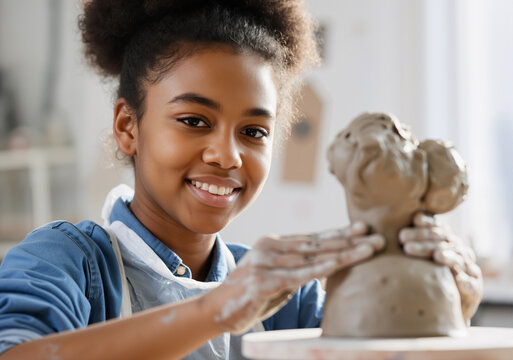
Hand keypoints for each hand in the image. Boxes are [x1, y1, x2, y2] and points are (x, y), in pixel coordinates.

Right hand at [206, 222, 383, 333]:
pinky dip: (320, 269)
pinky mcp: (263, 280)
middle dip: (349, 241)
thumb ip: (297, 268)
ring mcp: (266, 262)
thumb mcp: (277, 277)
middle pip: (318, 244)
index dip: (339, 234)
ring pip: (312, 256)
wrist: (216, 309)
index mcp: (274, 243)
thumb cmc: (250, 294)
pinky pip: (298, 274)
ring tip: (369, 249)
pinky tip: (340, 263)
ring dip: (344, 252)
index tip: (363, 230)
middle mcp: (270, 247)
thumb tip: (326, 264)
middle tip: (376, 237)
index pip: (313, 238)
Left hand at [399, 212, 482, 322]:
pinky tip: (457, 281)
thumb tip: (384, 230)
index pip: (438, 227)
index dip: (427, 222)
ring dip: (445, 256)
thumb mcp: (418, 257)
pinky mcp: (474, 289)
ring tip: (435, 255)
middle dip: (423, 238)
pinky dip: (464, 282)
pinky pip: (469, 284)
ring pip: (456, 258)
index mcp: (447, 241)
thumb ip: (407, 242)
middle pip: (442, 241)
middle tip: (403, 239)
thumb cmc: (427, 276)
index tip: (414, 219)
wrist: (449, 306)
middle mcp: (459, 252)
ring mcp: (468, 269)